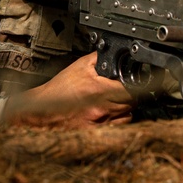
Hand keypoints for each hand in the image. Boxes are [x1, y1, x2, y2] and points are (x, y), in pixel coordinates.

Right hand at [5, 52, 134, 128]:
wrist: (43, 110)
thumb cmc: (59, 89)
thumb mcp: (79, 66)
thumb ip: (99, 58)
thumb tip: (114, 51)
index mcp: (99, 90)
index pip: (131, 89)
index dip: (138, 84)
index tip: (139, 81)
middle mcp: (102, 108)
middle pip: (133, 102)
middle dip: (133, 94)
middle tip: (127, 88)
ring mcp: (101, 121)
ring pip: (128, 114)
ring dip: (128, 106)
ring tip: (120, 98)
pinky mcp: (97, 131)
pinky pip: (119, 125)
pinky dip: (120, 117)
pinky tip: (113, 110)